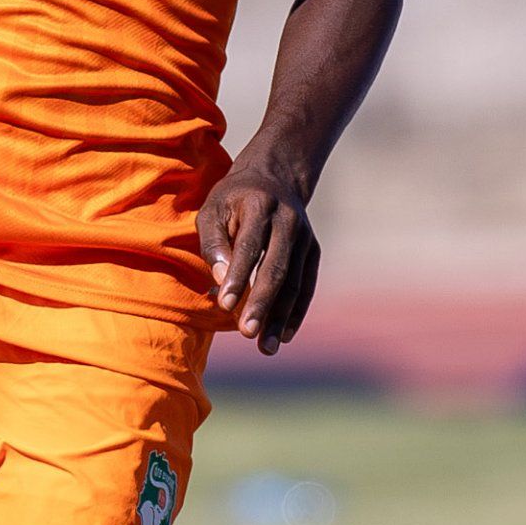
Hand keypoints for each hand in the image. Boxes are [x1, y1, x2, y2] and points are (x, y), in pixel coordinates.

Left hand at [197, 160, 321, 354]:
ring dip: (280, 317)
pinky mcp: (312, 251)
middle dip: (261, 303)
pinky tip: (283, 336)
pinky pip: (307, 286)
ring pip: (295, 283)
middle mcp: (289, 221)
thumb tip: (220, 281)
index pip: (249, 246)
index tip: (223, 305)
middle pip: (276, 268)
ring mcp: (305, 237)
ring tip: (265, 347)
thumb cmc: (233, 199)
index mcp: (260, 205)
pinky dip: (296, 312)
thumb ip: (214, 243)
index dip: (238, 276)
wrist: (275, 177)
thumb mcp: (213, 209)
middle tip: (247, 333)